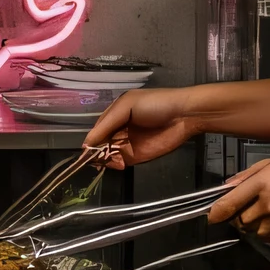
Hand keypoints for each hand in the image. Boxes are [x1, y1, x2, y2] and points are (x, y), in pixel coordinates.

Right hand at [84, 88, 201, 169]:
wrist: (183, 115)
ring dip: (105, 159)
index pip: (96, 129)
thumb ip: (107, 124)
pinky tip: (118, 163)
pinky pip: (120, 163)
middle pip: (100, 144)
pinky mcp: (136, 157)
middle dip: (96, 151)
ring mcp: (127, 144)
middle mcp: (118, 130)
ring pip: (107, 155)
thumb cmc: (154, 104)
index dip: (91, 139)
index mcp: (114, 114)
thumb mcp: (127, 106)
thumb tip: (87, 142)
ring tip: (110, 159)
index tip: (85, 149)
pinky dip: (115, 165)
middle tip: (96, 157)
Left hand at [208, 156, 269, 242]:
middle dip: (240, 218)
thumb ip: (250, 174)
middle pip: (240, 222)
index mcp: (263, 183)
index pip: (230, 203)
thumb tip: (229, 185)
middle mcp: (269, 204)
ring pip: (255, 233)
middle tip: (249, 210)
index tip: (212, 217)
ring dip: (256, 227)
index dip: (217, 213)